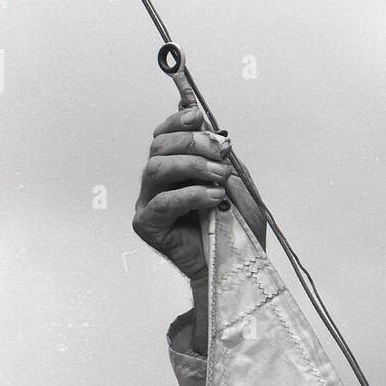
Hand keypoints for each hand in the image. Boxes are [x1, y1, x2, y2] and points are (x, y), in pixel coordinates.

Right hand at [132, 106, 264, 285]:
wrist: (237, 268)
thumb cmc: (236, 232)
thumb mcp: (237, 188)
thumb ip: (224, 160)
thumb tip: (214, 132)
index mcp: (174, 172)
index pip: (165, 137)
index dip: (178, 122)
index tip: (198, 116)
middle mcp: (158, 185)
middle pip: (159, 147)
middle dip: (192, 143)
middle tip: (220, 153)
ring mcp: (150, 204)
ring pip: (156, 168)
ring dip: (191, 166)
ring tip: (220, 177)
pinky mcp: (148, 225)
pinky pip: (163, 202)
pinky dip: (191, 195)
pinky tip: (213, 197)